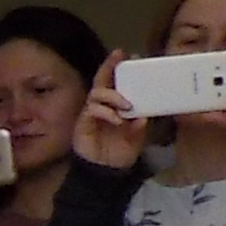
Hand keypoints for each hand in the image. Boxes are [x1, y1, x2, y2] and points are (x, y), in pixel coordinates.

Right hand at [74, 55, 146, 170]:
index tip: (127, 55)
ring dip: (113, 96)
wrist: (107, 170)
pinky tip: (117, 119)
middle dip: (109, 68)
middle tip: (119, 59)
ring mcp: (91, 114)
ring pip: (97, 94)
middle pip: (101, 81)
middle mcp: (102, 106)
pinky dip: (106, 112)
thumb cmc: (121, 150)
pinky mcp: (83, 124)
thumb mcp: (138, 135)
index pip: (114, 83)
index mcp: (115, 106)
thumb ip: (140, 123)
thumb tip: (143, 116)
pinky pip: (92, 110)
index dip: (117, 68)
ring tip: (127, 105)